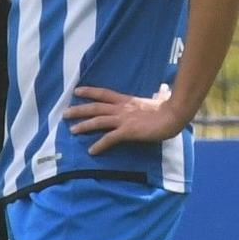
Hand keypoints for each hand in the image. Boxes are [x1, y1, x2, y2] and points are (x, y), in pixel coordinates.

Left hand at [63, 84, 183, 154]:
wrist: (174, 115)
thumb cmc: (169, 108)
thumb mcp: (161, 99)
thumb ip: (160, 94)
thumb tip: (165, 88)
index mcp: (127, 101)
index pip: (104, 93)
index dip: (89, 92)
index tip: (77, 91)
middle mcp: (122, 109)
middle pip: (95, 107)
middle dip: (79, 110)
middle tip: (64, 113)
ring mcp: (124, 120)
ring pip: (98, 121)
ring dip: (83, 126)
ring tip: (71, 130)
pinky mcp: (128, 131)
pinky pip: (110, 139)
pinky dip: (99, 145)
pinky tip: (91, 151)